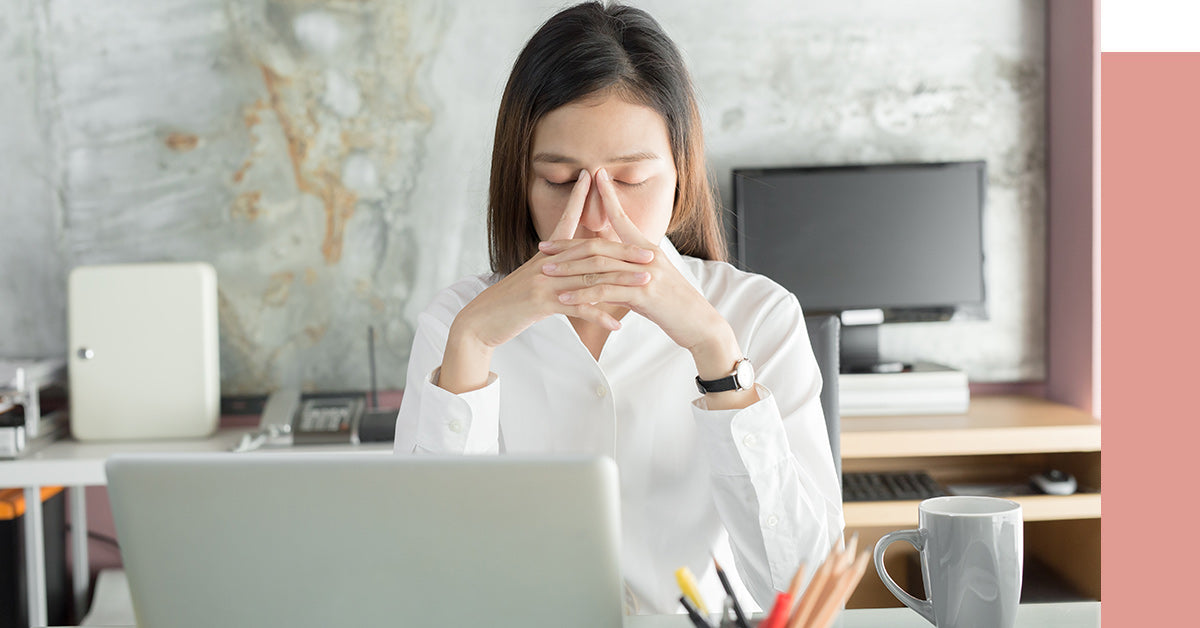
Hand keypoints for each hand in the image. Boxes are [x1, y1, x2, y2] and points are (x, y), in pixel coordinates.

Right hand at [451, 169, 655, 349]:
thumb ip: (553, 267)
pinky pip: (576, 307)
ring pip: (590, 278)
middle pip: (591, 251)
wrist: (481, 320)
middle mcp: (546, 263)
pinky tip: (617, 323)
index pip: (565, 220)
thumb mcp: (532, 278)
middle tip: (651, 252)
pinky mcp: (541, 303)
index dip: (578, 198)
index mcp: (545, 255)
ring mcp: (544, 281)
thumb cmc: (510, 301)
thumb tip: (572, 261)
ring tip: (644, 284)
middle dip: (623, 251)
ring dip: (621, 282)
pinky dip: (598, 315)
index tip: (593, 177)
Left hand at [539, 168, 740, 376]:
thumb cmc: (674, 304)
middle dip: (568, 245)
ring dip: (569, 270)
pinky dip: (582, 295)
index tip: (594, 178)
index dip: (608, 196)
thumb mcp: (652, 281)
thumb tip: (612, 270)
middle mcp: (645, 256)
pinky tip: (564, 299)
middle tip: (543, 247)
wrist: (699, 323)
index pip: (623, 217)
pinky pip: (605, 292)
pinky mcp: (643, 295)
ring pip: (598, 267)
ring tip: (546, 273)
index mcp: (647, 249)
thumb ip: (632, 271)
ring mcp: (644, 275)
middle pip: (599, 244)